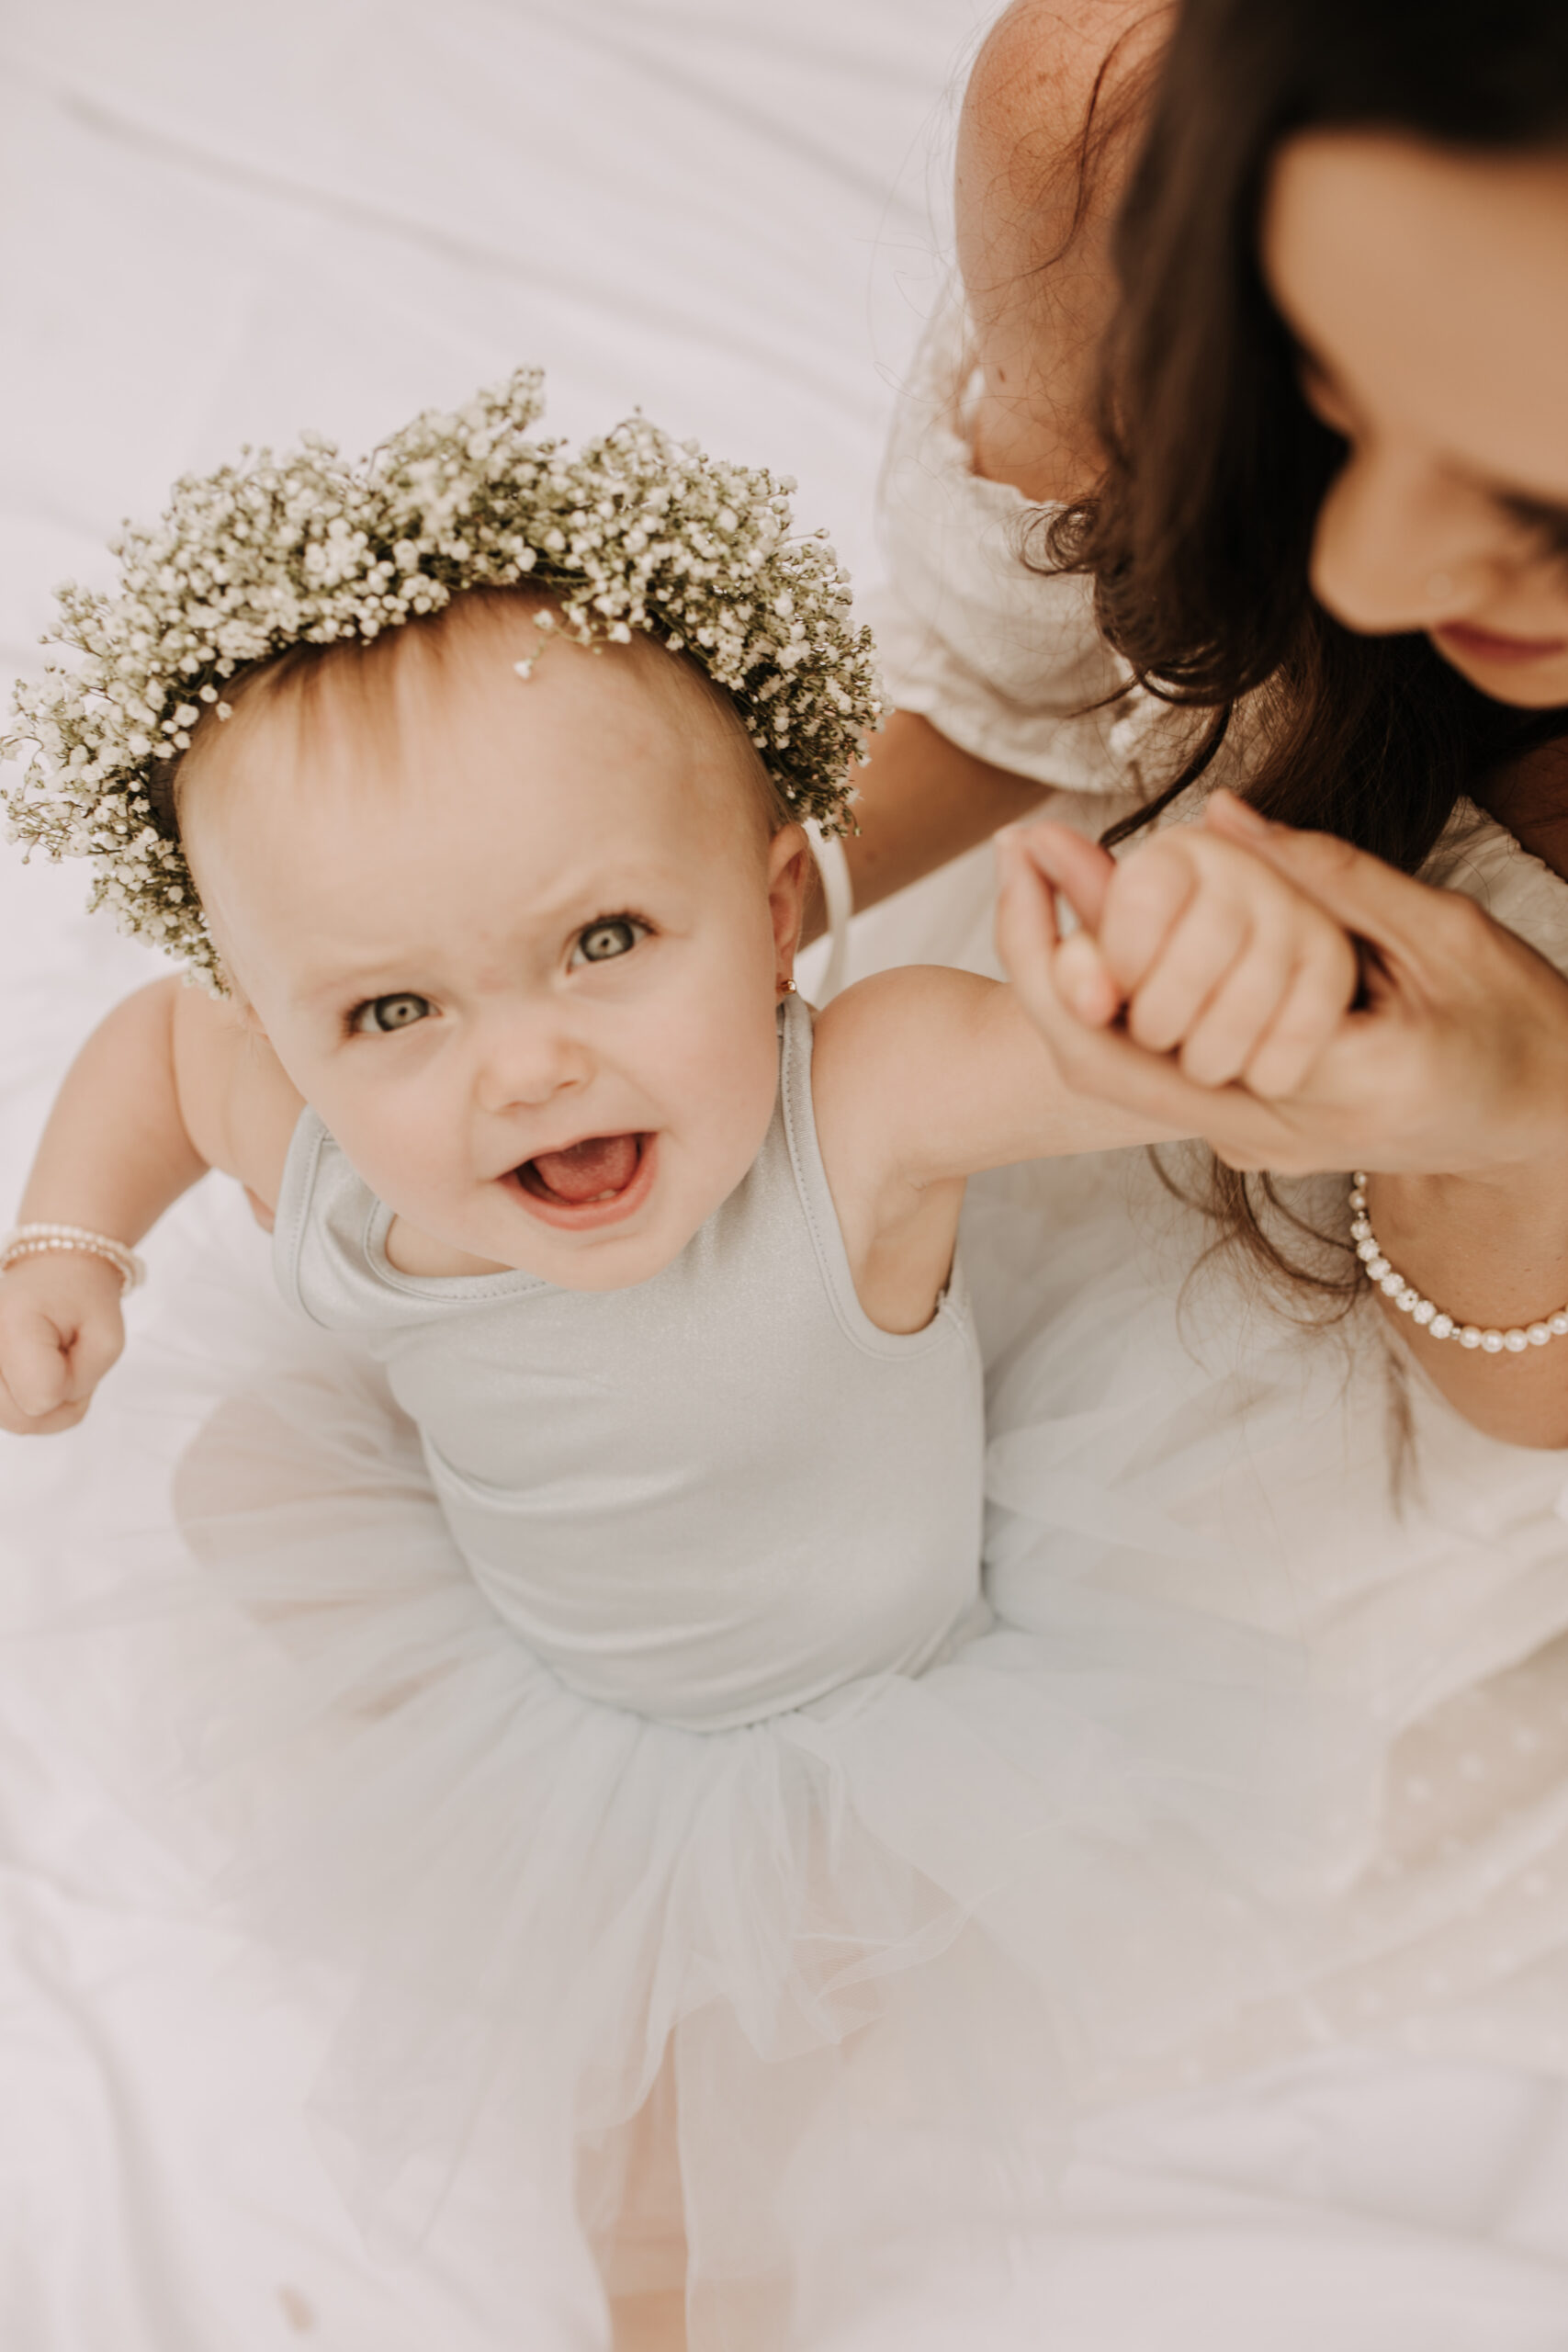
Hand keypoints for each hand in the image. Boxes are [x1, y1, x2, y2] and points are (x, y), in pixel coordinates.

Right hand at [0, 1250, 125, 1433]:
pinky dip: (27, 1403)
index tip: (75, 1349)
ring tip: (53, 1366)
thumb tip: (42, 1407)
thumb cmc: (82, 1297)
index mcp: (13, 1325)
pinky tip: (35, 1374)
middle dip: (58, 1403)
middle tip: (69, 1361)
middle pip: (20, 1420)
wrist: (54, 1271)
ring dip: (43, 1406)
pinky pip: (5, 1413)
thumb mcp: (106, 1338)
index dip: (73, 1385)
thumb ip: (82, 1382)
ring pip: (12, 1422)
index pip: (42, 1399)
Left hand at [995, 791, 1567, 1177]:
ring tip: (1038, 871)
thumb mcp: (1441, 932)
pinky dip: (1124, 1006)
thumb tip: (1223, 816)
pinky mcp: (1248, 1140)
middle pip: (1118, 1065)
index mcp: (1339, 1079)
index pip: (1182, 1018)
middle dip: (1051, 962)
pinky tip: (1094, 935)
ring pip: (1127, 1078)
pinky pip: (1161, 1077)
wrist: (1542, 1128)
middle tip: (1019, 854)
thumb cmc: (1513, 1023)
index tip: (1049, 855)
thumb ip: (1330, 878)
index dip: (1102, 936)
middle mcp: (1279, 1132)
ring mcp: (1257, 1146)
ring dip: (1078, 984)